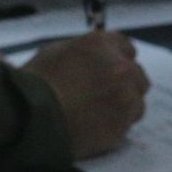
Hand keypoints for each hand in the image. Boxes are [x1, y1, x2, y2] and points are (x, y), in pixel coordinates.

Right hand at [25, 30, 149, 158]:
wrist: (34, 117)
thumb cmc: (37, 82)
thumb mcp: (55, 52)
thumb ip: (82, 52)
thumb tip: (90, 59)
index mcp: (102, 44)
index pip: (126, 47)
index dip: (117, 59)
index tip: (110, 71)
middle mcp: (120, 66)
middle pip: (136, 74)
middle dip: (125, 83)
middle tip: (105, 95)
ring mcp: (125, 95)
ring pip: (137, 100)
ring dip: (124, 105)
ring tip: (100, 115)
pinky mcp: (124, 122)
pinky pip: (129, 121)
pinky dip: (118, 124)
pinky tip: (98, 127)